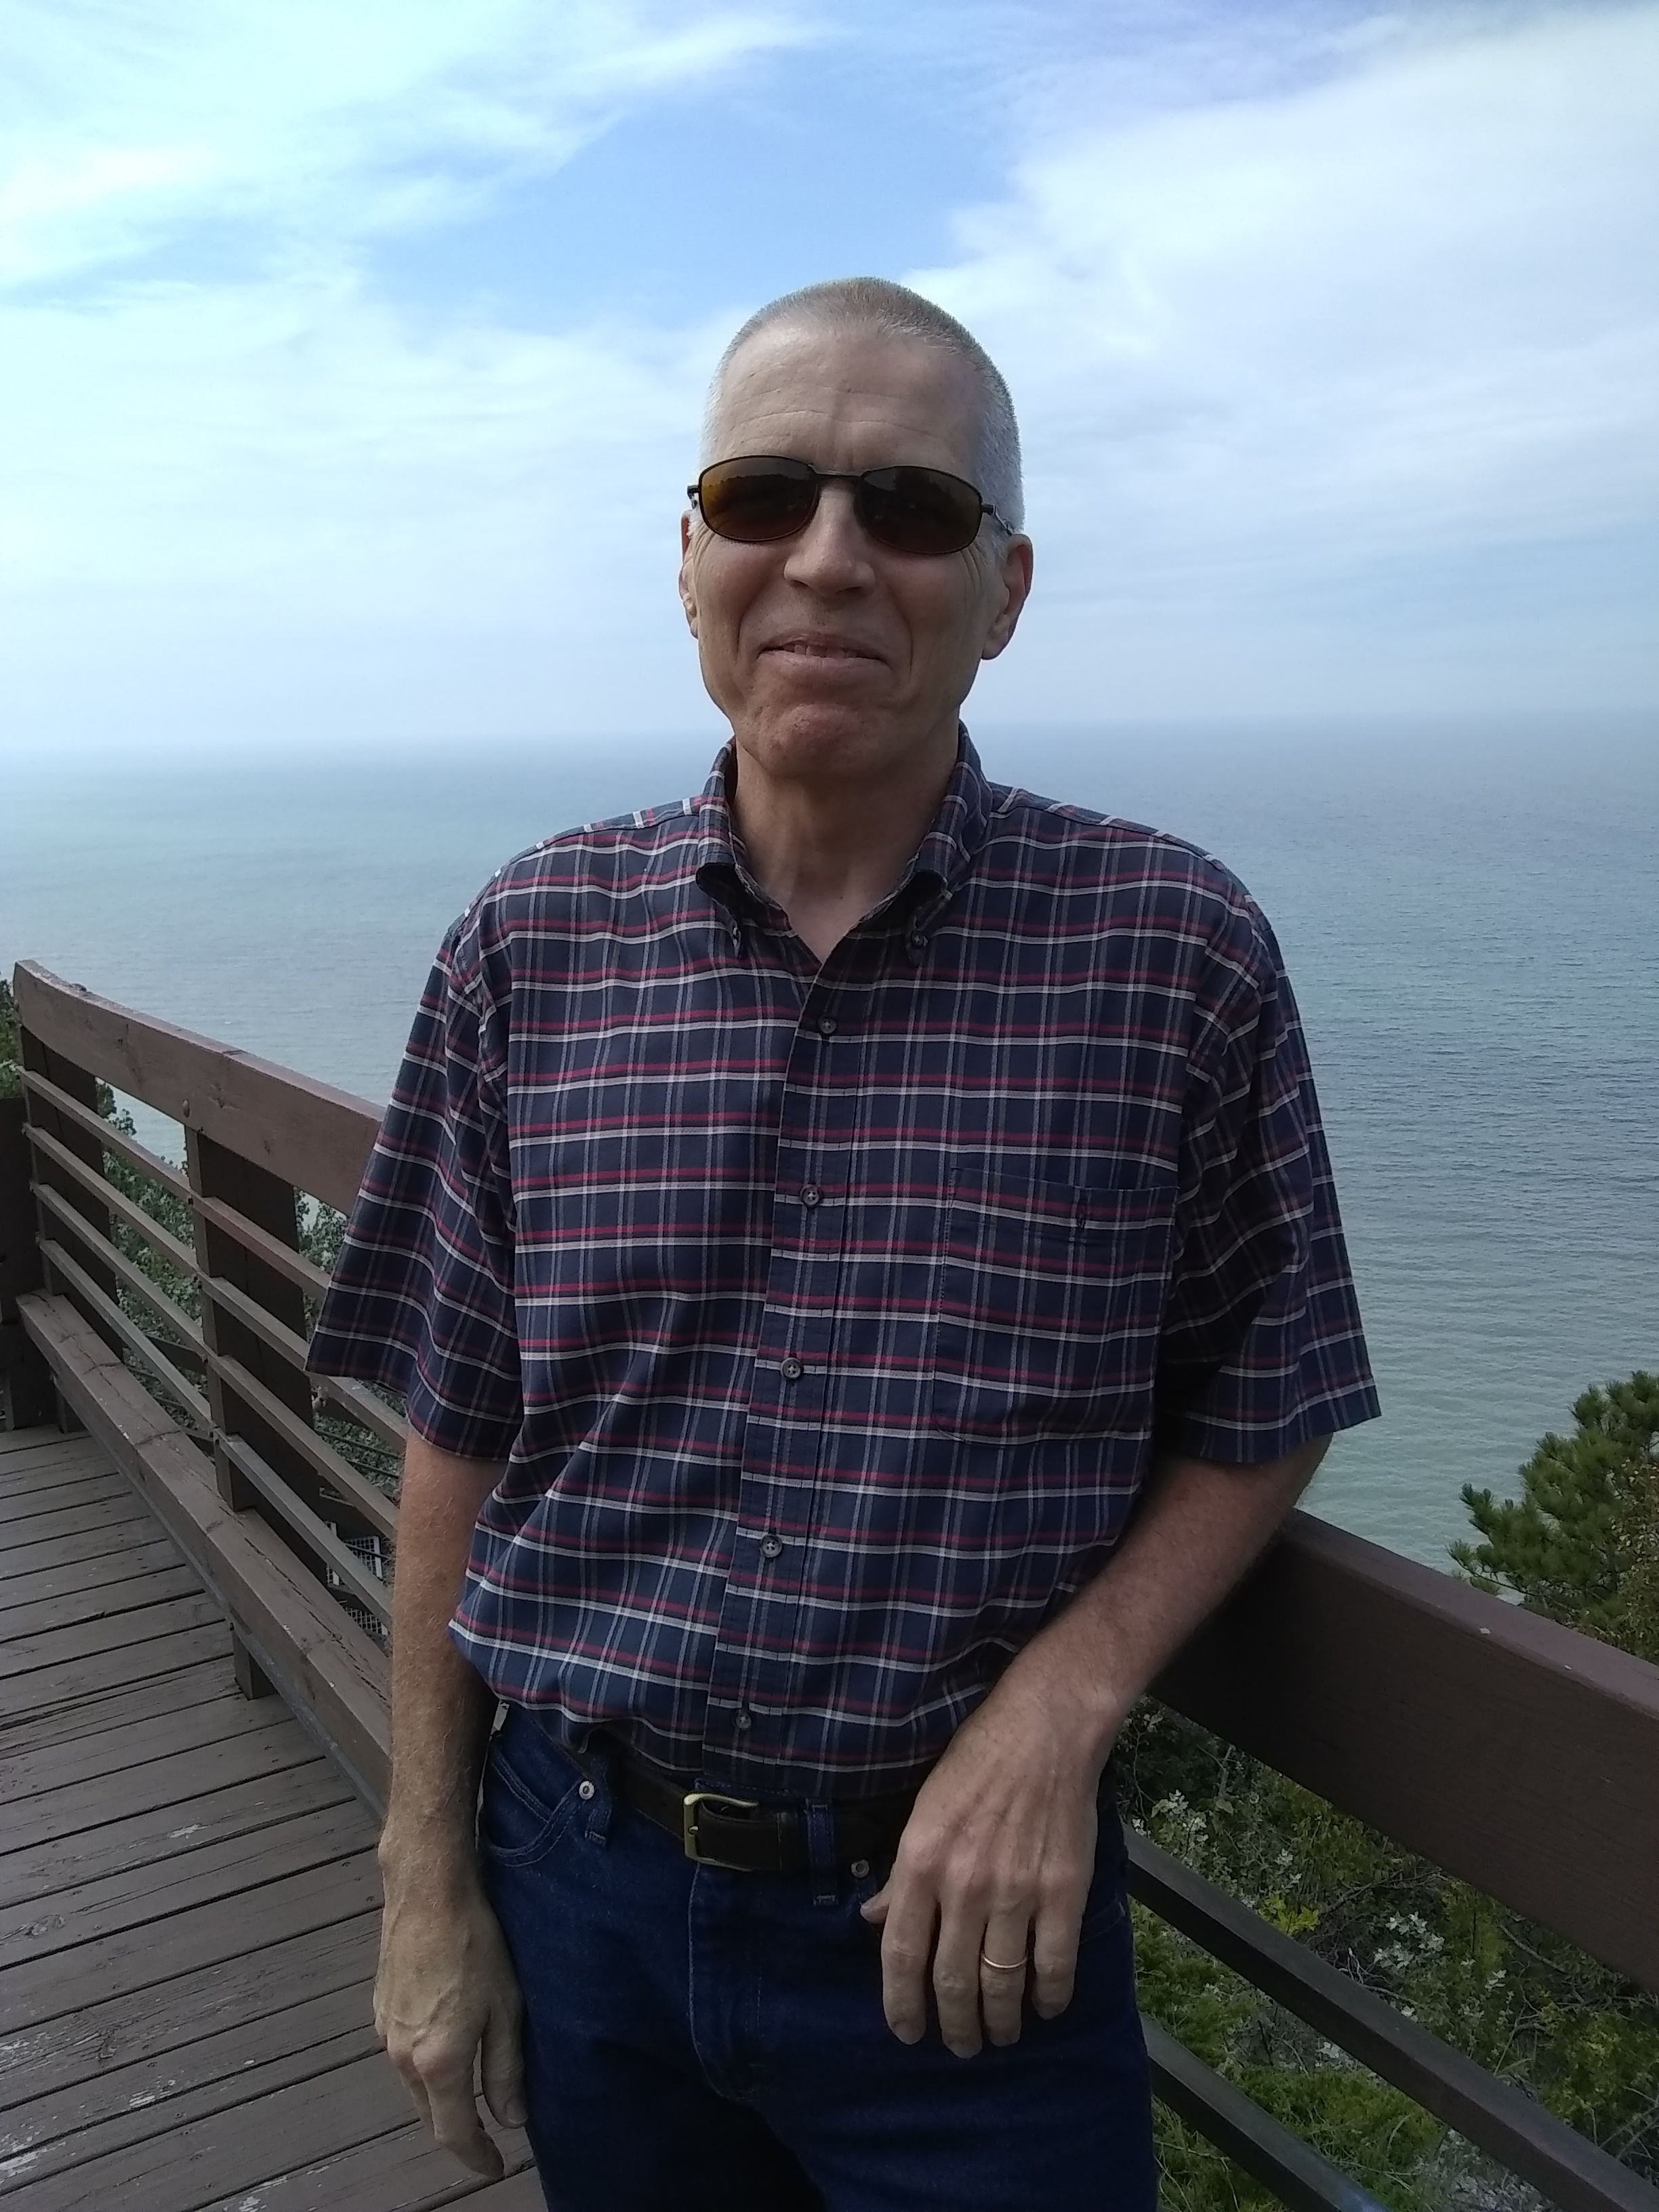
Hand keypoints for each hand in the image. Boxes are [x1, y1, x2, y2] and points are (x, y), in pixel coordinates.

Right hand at [374, 1847, 527, 2176]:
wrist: (428, 1891)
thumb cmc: (475, 1944)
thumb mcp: (506, 2007)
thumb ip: (505, 2068)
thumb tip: (511, 2118)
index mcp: (437, 2062)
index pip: (453, 2133)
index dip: (475, 2156)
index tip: (495, 2166)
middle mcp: (403, 2057)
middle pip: (428, 2114)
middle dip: (457, 2130)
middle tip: (486, 2134)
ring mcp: (385, 2033)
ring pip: (413, 2086)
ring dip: (440, 2097)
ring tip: (470, 2093)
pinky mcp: (380, 2009)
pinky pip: (403, 2056)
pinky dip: (425, 2067)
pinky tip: (445, 2048)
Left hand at [860, 1665, 1107, 2057]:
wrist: (1044, 1732)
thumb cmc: (975, 1762)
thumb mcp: (921, 1810)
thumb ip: (900, 1874)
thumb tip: (872, 1920)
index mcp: (921, 1862)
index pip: (900, 1953)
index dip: (901, 2003)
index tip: (907, 2031)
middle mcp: (964, 1884)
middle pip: (952, 1980)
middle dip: (955, 2025)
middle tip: (960, 2044)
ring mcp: (1016, 1891)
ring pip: (1002, 1982)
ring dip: (1000, 2021)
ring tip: (999, 2035)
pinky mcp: (1063, 1891)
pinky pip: (1055, 1964)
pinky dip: (1049, 1997)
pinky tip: (1044, 2007)